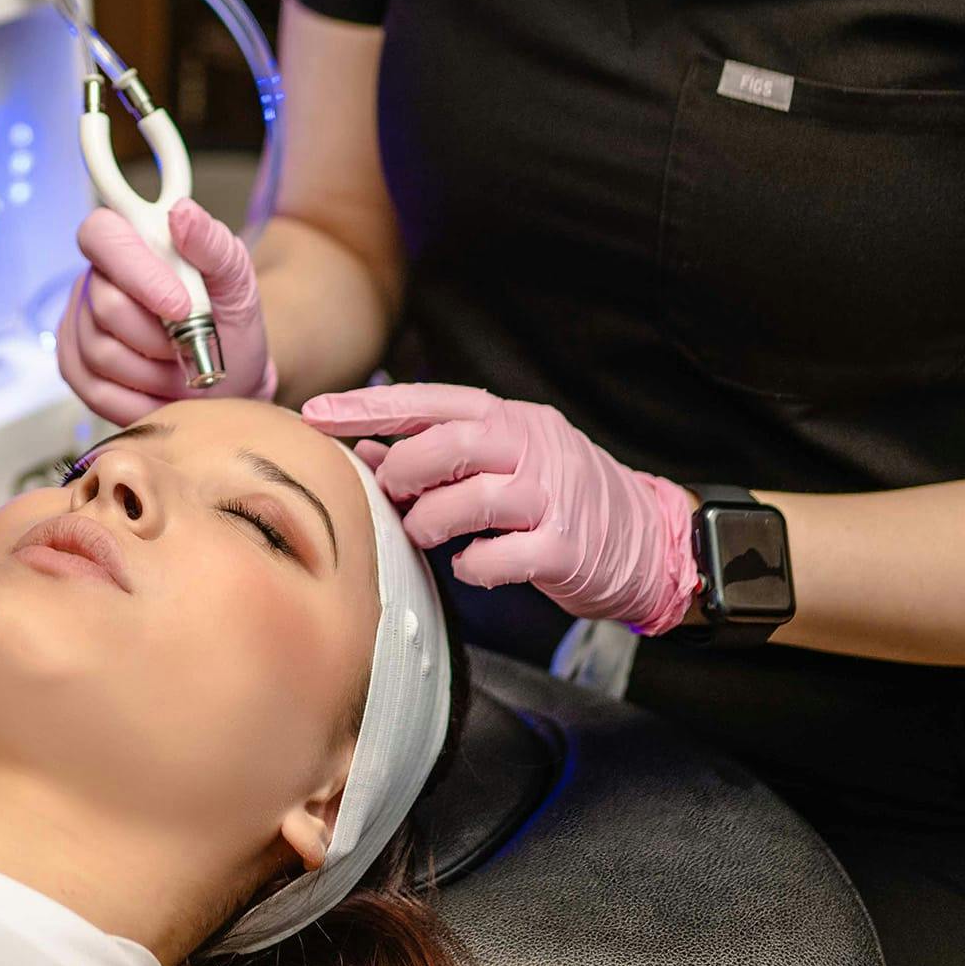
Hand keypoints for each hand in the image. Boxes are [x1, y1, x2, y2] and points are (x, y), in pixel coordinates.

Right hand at [57, 200, 278, 425]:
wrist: (229, 377)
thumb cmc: (228, 319)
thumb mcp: (236, 277)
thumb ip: (212, 243)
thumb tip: (182, 213)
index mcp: (130, 241)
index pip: (102, 234)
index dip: (137, 272)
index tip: (180, 306)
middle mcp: (96, 279)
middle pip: (107, 306)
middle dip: (160, 337)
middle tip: (192, 344)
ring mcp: (78, 324)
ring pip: (102, 353)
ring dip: (155, 372)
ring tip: (181, 367)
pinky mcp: (74, 367)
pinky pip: (96, 391)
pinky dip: (140, 400)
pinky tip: (163, 392)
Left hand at [302, 383, 698, 634]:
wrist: (647, 537)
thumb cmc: (556, 495)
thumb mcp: (503, 459)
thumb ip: (439, 454)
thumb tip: (365, 453)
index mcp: (510, 418)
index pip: (430, 400)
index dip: (369, 406)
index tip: (317, 415)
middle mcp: (532, 447)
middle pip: (450, 443)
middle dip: (403, 470)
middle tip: (390, 494)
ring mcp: (552, 497)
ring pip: (474, 499)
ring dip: (431, 520)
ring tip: (423, 532)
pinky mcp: (566, 548)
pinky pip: (504, 557)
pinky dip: (474, 565)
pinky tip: (471, 564)